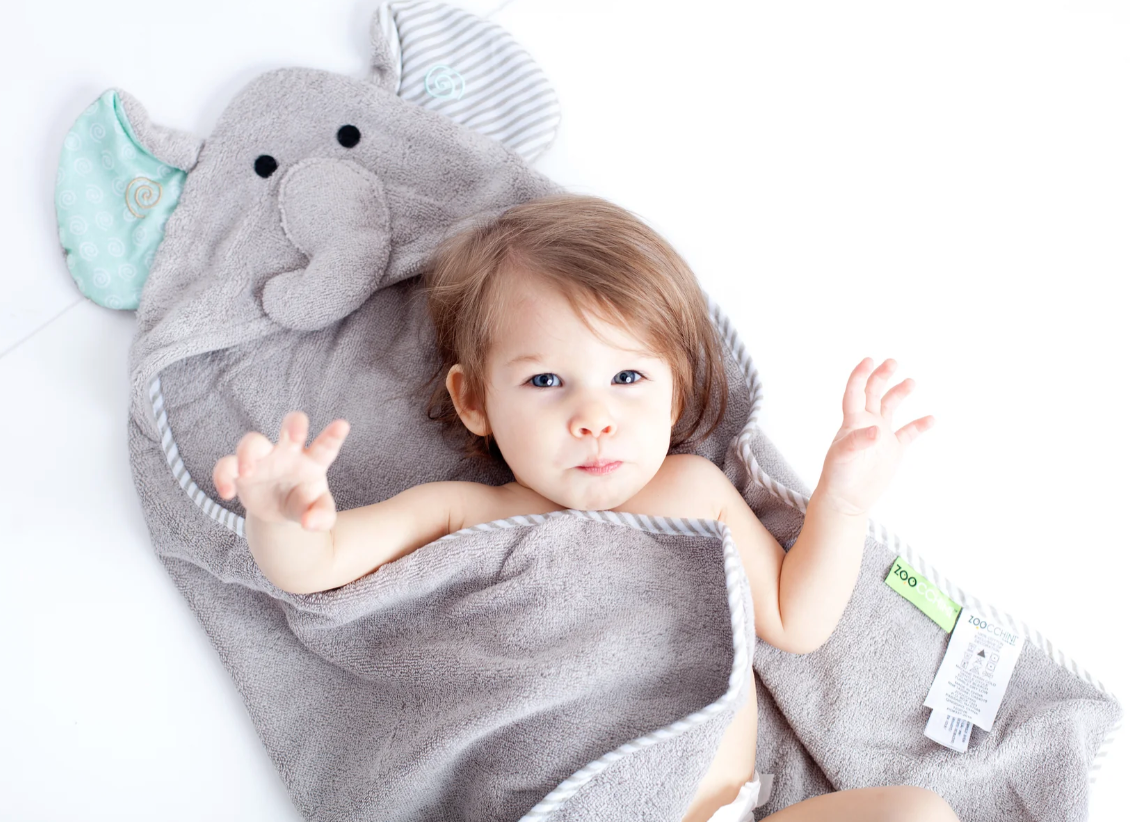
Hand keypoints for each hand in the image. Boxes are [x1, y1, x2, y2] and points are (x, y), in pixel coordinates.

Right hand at [212, 411, 350, 530]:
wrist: (278, 511)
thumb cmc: (303, 503)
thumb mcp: (318, 512)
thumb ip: (322, 517)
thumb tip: (310, 523)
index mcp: (312, 460)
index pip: (325, 446)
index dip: (333, 435)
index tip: (343, 425)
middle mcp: (287, 452)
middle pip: (291, 426)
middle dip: (294, 425)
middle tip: (295, 435)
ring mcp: (262, 458)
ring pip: (252, 442)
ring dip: (248, 453)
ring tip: (248, 472)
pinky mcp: (238, 471)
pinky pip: (225, 465)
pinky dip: (222, 476)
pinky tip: (228, 494)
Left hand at [817, 358, 934, 516]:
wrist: (846, 499)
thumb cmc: (837, 477)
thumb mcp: (843, 457)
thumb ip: (858, 441)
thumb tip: (876, 430)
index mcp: (851, 422)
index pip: (855, 392)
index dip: (860, 375)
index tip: (869, 360)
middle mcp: (866, 424)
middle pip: (874, 393)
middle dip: (882, 376)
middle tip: (893, 362)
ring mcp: (881, 436)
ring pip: (891, 407)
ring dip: (900, 393)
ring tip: (911, 381)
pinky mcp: (893, 449)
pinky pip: (909, 433)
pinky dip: (920, 425)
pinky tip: (931, 418)